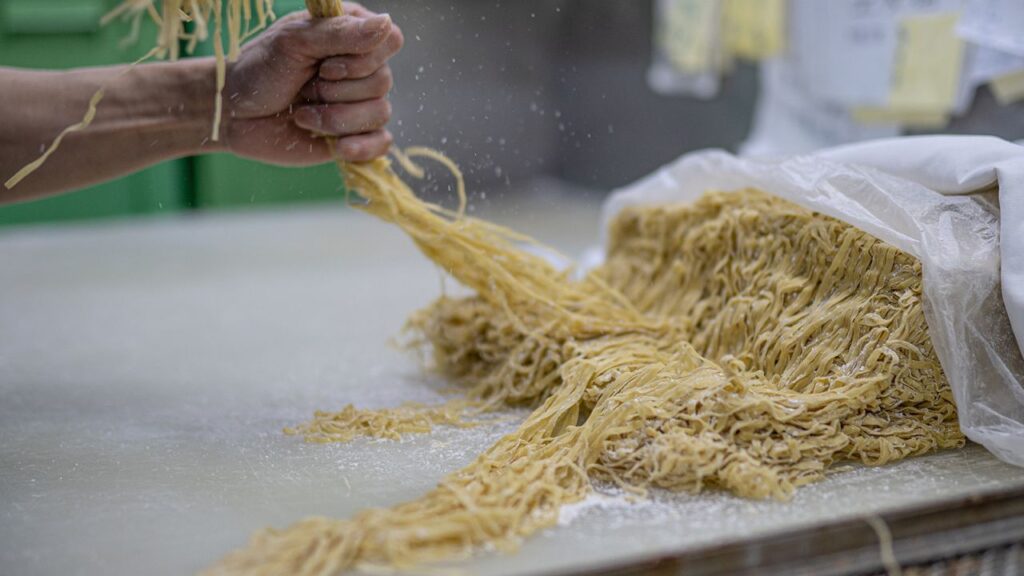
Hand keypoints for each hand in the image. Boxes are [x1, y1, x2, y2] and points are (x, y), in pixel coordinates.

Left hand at [220, 4, 401, 164]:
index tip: (325, 66)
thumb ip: (340, 33)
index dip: (361, 59)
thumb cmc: (260, 70)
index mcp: (352, 34)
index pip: (389, 41)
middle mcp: (362, 68)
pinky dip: (361, 146)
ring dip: (335, 119)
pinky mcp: (355, 135)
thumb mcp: (294, 42)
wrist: (235, 115)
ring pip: (380, 113)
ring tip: (302, 116)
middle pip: (383, 81)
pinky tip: (339, 147)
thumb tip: (387, 24)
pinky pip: (381, 143)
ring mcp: (360, 103)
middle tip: (304, 88)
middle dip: (337, 91)